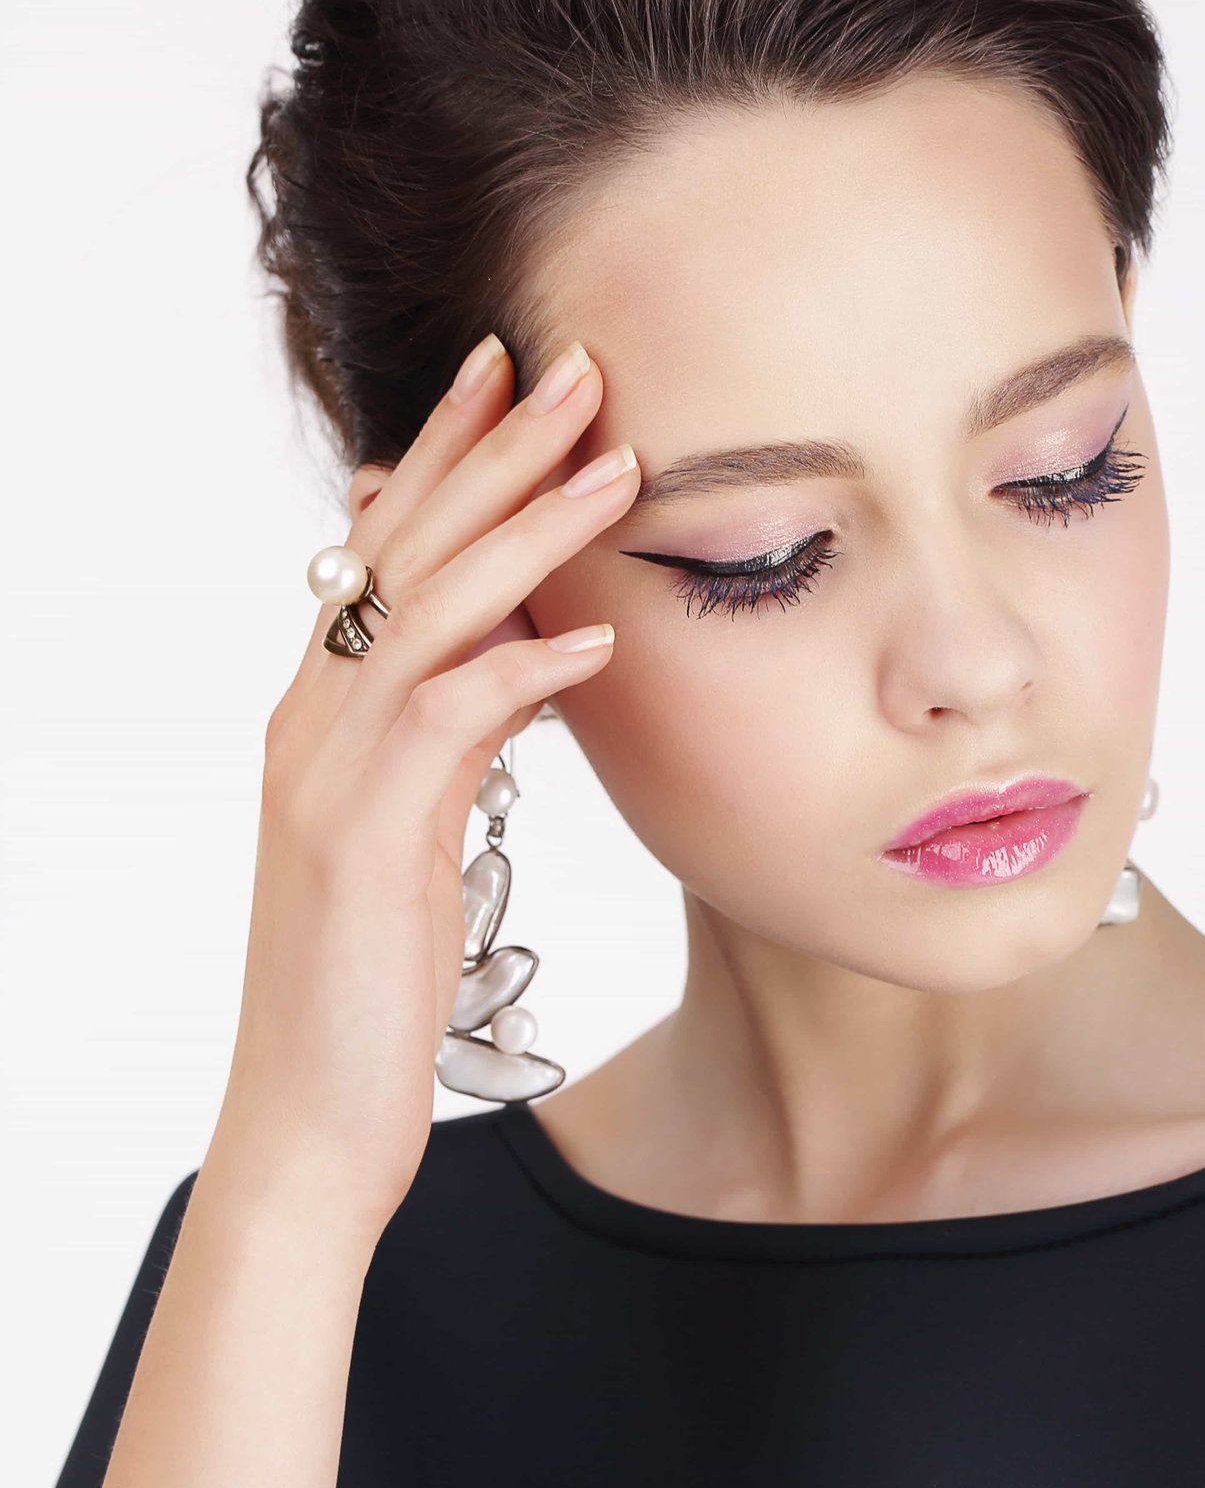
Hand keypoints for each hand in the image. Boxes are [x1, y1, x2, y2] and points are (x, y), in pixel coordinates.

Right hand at [203, 333, 637, 1242]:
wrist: (309, 1121)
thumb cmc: (371, 983)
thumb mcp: (417, 836)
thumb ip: (454, 738)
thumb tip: (520, 657)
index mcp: (326, 713)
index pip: (388, 549)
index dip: (449, 453)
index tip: (518, 373)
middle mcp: (312, 722)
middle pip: (404, 551)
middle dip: (492, 452)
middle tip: (576, 366)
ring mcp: (327, 777)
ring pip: (424, 615)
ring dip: (522, 533)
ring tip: (613, 466)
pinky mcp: (359, 844)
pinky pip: (443, 729)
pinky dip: (517, 673)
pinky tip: (593, 641)